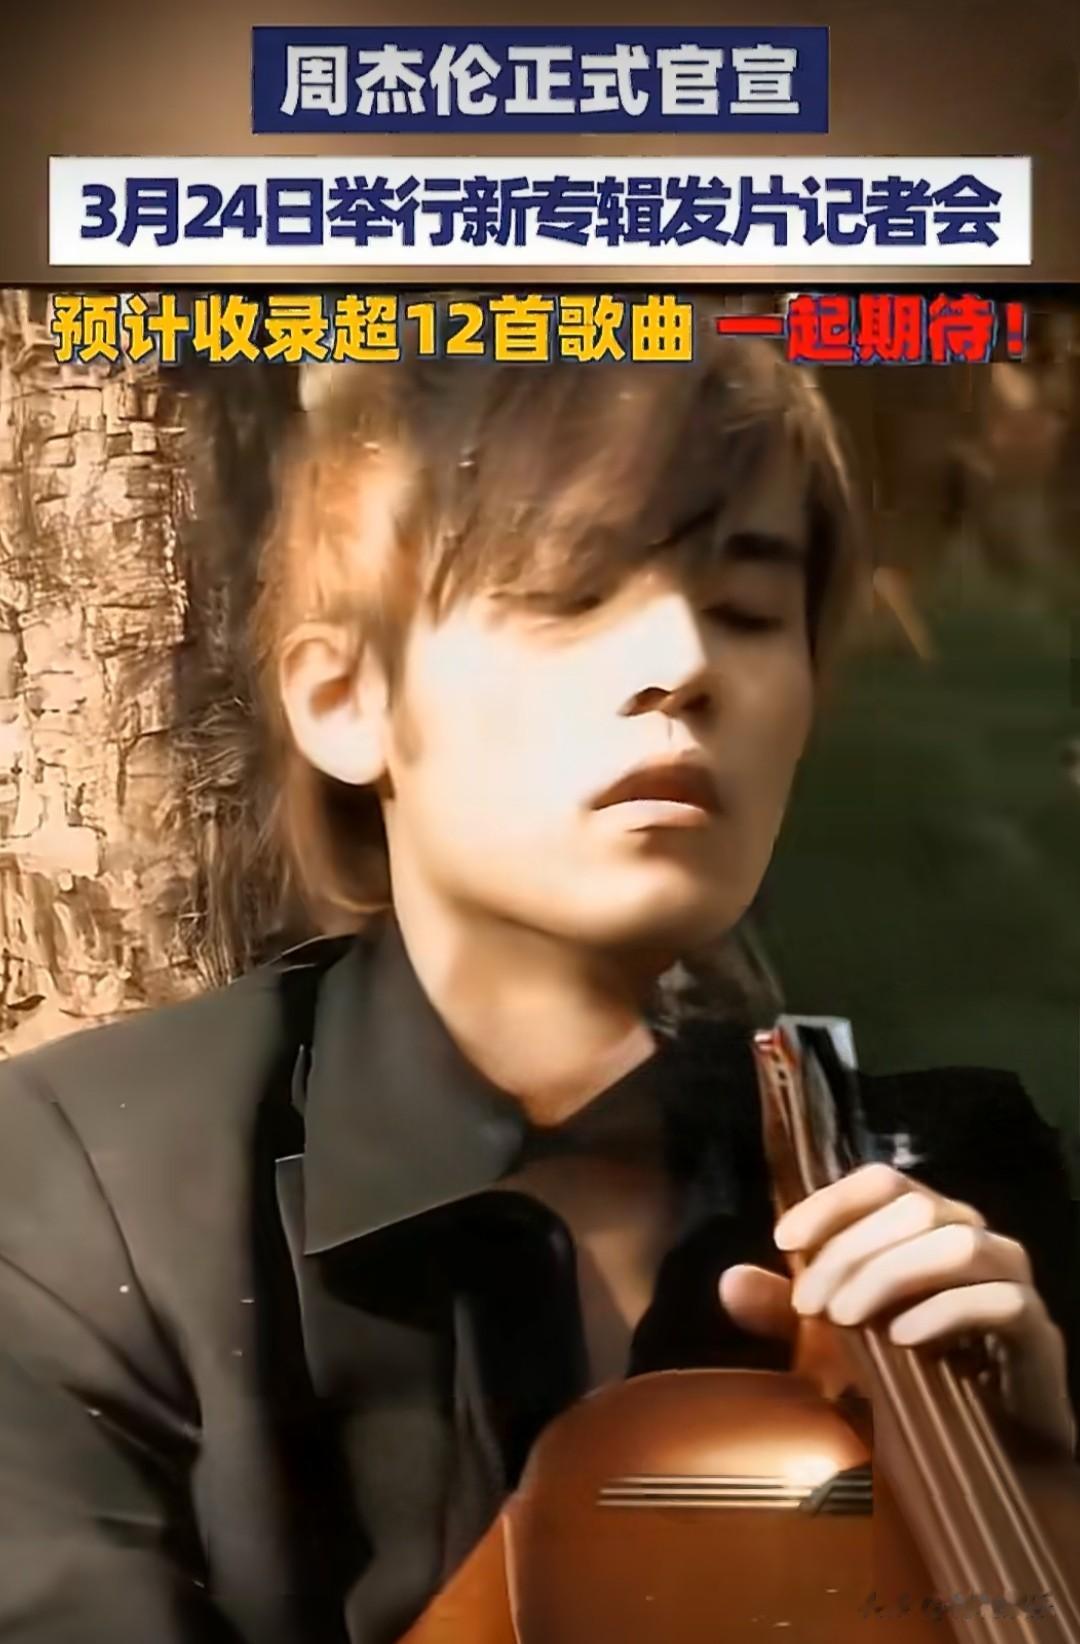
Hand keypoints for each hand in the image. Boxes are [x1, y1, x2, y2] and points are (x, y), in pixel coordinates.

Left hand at [718, 1162, 1076, 1456]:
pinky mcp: (1034, 1325)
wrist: (990, 1443)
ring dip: (890, 1275)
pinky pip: (997, 1300)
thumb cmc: (910, 1372)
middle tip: (811, 1304)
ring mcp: (1009, 1275)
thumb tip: (728, 1282)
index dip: (832, 1201)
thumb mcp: (833, 1339)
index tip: (782, 1240)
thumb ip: (785, 1310)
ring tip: (846, 1319)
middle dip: (851, 1252)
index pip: (882, 1181)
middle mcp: (972, 1232)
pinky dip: (944, 1313)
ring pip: (955, 1243)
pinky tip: (903, 1339)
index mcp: (926, 1220)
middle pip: (913, 1209)